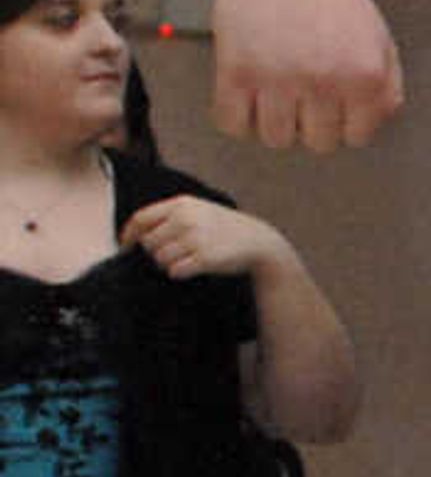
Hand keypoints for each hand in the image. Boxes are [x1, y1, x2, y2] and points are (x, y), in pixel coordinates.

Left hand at [119, 194, 289, 280]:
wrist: (258, 241)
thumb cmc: (224, 228)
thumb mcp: (198, 211)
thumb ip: (170, 216)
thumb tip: (136, 234)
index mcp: (181, 204)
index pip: (141, 219)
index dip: (128, 235)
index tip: (126, 246)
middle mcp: (186, 219)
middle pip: (149, 242)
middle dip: (155, 252)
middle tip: (172, 254)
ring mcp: (195, 238)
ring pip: (159, 258)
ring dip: (168, 264)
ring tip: (185, 260)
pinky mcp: (205, 258)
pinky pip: (175, 270)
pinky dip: (179, 272)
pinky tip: (192, 268)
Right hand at [212, 0, 402, 151]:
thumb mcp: (379, 39)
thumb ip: (386, 85)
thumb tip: (376, 120)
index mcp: (364, 75)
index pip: (356, 137)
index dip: (344, 122)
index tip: (334, 108)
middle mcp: (323, 80)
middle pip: (317, 142)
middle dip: (312, 122)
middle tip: (305, 98)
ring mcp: (278, 79)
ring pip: (276, 139)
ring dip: (275, 122)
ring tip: (277, 96)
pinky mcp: (237, 72)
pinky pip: (233, 124)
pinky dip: (237, 118)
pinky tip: (248, 98)